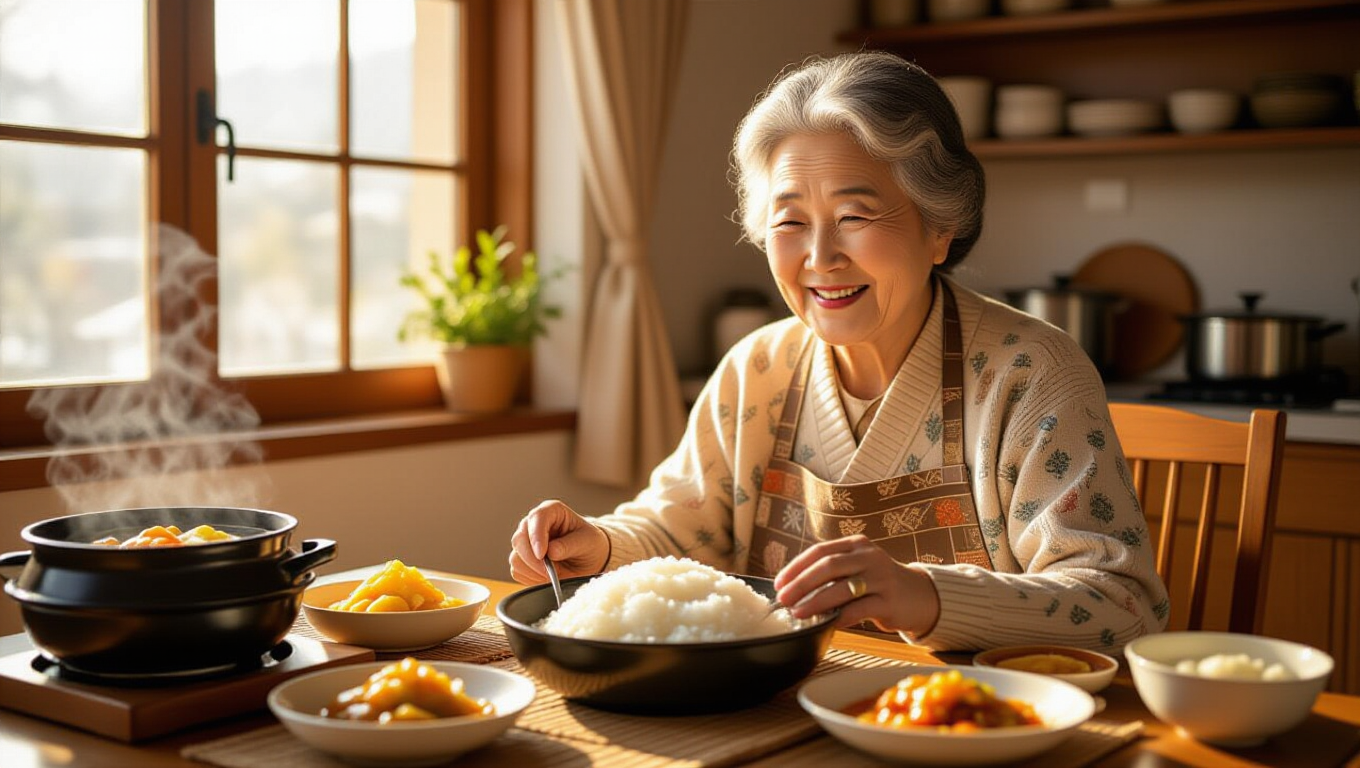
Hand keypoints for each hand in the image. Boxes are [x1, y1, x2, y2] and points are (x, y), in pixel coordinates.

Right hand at [507, 499, 610, 584]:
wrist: (588, 559)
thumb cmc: (590, 544)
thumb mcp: (588, 542)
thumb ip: (571, 545)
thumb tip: (551, 552)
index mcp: (551, 511)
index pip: (536, 517)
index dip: (536, 537)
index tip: (542, 555)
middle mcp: (533, 523)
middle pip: (519, 539)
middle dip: (533, 560)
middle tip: (549, 573)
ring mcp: (525, 541)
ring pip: (515, 558)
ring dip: (533, 571)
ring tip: (553, 575)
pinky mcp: (521, 558)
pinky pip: (517, 571)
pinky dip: (531, 578)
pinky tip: (546, 578)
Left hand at [772, 535, 939, 634]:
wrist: (917, 596)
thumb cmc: (877, 582)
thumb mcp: (857, 566)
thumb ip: (832, 571)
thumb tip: (791, 587)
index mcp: (857, 545)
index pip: (820, 551)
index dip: (796, 567)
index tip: (779, 583)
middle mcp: (870, 557)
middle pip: (828, 566)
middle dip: (801, 584)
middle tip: (784, 599)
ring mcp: (881, 579)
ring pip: (842, 589)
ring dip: (816, 602)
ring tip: (798, 613)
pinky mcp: (889, 602)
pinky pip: (858, 610)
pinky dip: (839, 618)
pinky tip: (826, 624)